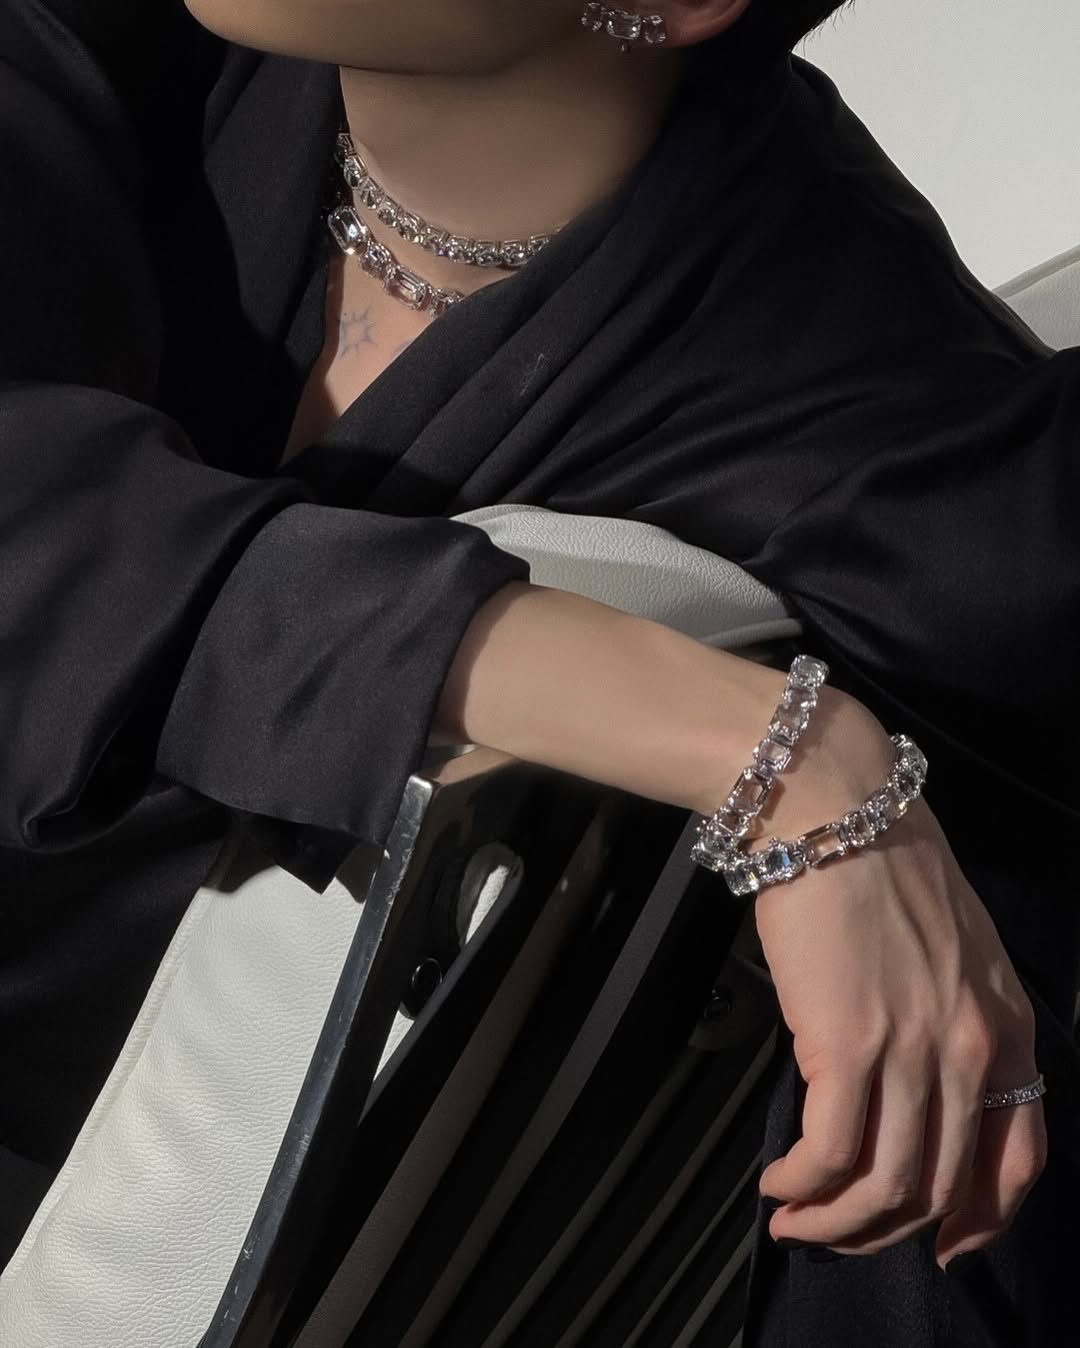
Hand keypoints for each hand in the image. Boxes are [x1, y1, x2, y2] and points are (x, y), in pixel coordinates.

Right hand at [751, 694, 1046, 1268]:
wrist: (832, 807)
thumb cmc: (876, 860)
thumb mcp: (948, 943)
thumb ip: (947, 1015)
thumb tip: (909, 1078)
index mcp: (1005, 1021)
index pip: (1019, 1155)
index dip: (981, 1219)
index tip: (943, 1243)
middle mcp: (971, 1045)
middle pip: (942, 1183)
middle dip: (887, 1231)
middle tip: (839, 1235)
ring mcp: (912, 1047)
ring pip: (887, 1184)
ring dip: (837, 1223)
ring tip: (796, 1221)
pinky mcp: (846, 1042)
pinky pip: (830, 1152)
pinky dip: (803, 1186)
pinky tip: (778, 1185)